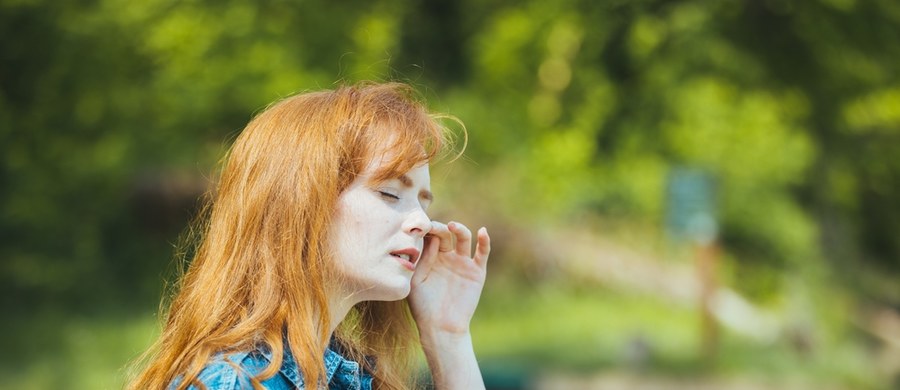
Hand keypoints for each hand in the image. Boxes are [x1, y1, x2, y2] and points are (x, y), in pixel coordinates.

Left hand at [408, 221, 490, 335]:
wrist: (441, 326)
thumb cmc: (424, 305)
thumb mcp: (417, 280)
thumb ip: (424, 259)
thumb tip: (433, 239)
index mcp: (431, 257)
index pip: (431, 236)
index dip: (427, 229)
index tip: (419, 226)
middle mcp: (447, 256)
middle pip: (446, 234)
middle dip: (440, 228)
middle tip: (433, 226)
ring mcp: (463, 262)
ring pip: (463, 239)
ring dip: (459, 229)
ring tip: (452, 226)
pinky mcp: (477, 271)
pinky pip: (482, 253)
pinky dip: (485, 241)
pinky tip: (483, 232)